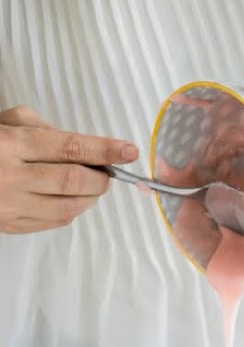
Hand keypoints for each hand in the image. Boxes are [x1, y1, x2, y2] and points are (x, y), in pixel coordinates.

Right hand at [0, 106, 138, 233]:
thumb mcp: (8, 122)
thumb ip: (46, 129)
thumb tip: (85, 149)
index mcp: (12, 144)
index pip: (70, 148)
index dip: (104, 150)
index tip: (128, 151)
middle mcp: (12, 177)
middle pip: (74, 181)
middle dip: (100, 178)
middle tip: (108, 173)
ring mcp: (11, 206)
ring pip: (68, 207)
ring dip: (90, 197)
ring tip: (92, 185)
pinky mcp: (12, 225)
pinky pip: (55, 222)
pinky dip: (72, 210)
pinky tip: (72, 199)